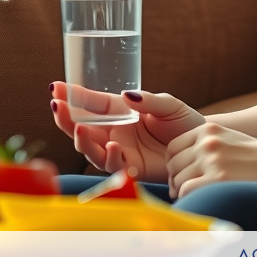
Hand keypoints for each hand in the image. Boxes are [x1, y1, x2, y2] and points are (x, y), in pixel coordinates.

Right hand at [50, 83, 204, 182]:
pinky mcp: (131, 168)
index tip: (55, 88)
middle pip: (82, 128)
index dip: (73, 97)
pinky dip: (110, 157)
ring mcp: (121, 150)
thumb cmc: (184, 122)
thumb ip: (148, 101)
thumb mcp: (168, 105)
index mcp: (120, 112)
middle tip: (57, 108)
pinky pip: (113, 165)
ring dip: (82, 141)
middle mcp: (115, 131)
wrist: (201, 145)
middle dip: (66, 119)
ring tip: (79, 129)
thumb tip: (126, 96)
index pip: (91, 104)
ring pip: (91, 149)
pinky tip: (112, 147)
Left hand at [165, 122, 256, 198]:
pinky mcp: (218, 179)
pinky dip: (190, 198)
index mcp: (208, 129)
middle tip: (186, 190)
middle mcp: (207, 142)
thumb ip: (204, 144)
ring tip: (196, 195)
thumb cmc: (256, 157)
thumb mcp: (228, 139)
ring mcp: (213, 160)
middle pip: (173, 165)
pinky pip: (187, 191)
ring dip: (183, 191)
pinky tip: (203, 199)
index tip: (181, 175)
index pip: (173, 147)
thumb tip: (175, 162)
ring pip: (178, 180)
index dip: (174, 164)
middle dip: (176, 180)